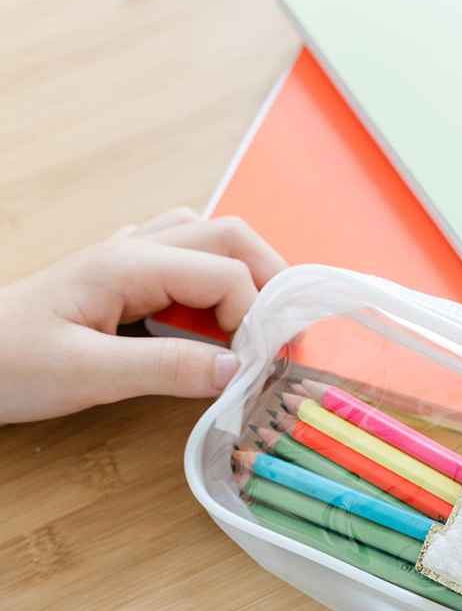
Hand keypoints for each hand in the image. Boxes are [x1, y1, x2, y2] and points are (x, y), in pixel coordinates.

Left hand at [0, 208, 285, 423]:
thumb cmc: (7, 362)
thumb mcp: (87, 374)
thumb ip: (167, 369)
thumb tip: (239, 371)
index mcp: (130, 264)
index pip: (227, 273)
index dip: (258, 318)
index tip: (264, 366)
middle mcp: (134, 248)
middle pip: (230, 235)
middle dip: (272, 279)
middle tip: (284, 334)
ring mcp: (126, 256)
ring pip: (208, 238)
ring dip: (244, 273)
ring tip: (254, 324)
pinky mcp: (119, 275)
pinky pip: (182, 254)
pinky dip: (212, 277)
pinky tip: (207, 313)